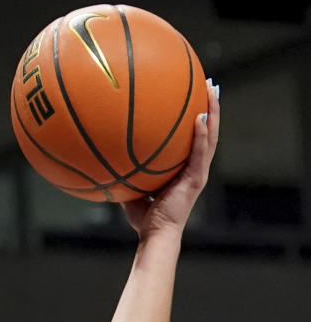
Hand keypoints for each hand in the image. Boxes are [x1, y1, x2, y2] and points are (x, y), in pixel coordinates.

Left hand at [122, 80, 219, 239]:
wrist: (156, 236)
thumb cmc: (144, 220)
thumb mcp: (134, 191)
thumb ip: (128, 174)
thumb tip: (109, 160)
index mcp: (185, 170)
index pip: (194, 139)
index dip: (197, 118)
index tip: (196, 96)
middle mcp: (195, 169)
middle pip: (208, 132)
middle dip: (210, 107)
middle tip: (210, 85)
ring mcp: (198, 173)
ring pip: (211, 137)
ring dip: (213, 113)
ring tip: (213, 91)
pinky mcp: (197, 180)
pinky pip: (200, 153)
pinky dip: (201, 135)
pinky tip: (200, 117)